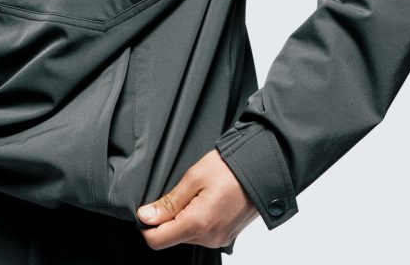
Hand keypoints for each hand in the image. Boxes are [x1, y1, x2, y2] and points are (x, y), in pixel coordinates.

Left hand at [136, 148, 259, 249]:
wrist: (263, 168)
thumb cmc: (231, 168)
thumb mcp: (193, 178)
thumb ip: (168, 202)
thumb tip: (146, 216)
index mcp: (198, 224)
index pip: (157, 240)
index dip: (147, 224)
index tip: (149, 208)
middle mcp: (209, 238)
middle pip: (172, 237)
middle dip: (169, 217)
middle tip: (182, 192)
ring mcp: (219, 239)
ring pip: (187, 235)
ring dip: (185, 217)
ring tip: (199, 193)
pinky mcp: (226, 236)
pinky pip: (202, 233)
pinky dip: (198, 219)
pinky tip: (207, 200)